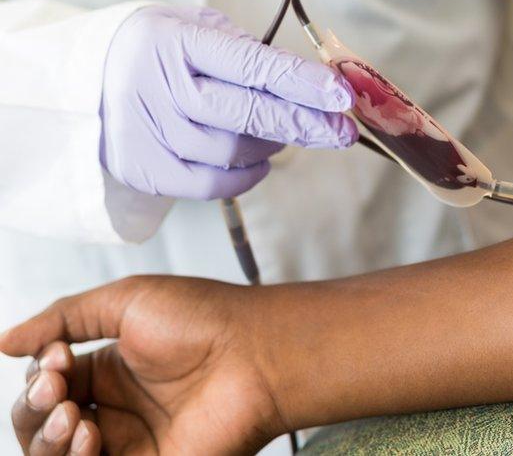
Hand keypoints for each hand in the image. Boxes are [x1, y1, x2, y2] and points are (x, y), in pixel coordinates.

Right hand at [1, 276, 286, 454]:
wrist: (256, 351)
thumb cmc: (204, 318)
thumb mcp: (124, 301)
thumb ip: (63, 318)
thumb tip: (4, 342)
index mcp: (110, 370)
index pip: (46, 388)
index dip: (38, 378)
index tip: (57, 357)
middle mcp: (117, 410)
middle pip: (41, 427)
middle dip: (32, 410)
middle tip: (56, 389)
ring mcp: (133, 443)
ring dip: (46, 439)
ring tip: (72, 416)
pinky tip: (88, 433)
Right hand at [101, 5, 358, 199]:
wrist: (86, 81)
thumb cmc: (158, 52)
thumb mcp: (193, 28)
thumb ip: (245, 50)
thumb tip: (309, 82)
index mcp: (173, 41)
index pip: (250, 65)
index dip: (300, 82)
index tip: (340, 94)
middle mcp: (157, 86)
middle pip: (247, 115)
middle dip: (305, 124)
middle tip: (342, 130)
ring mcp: (147, 132)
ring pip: (234, 151)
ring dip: (273, 145)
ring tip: (284, 132)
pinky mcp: (146, 170)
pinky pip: (213, 185)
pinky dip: (247, 175)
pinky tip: (259, 160)